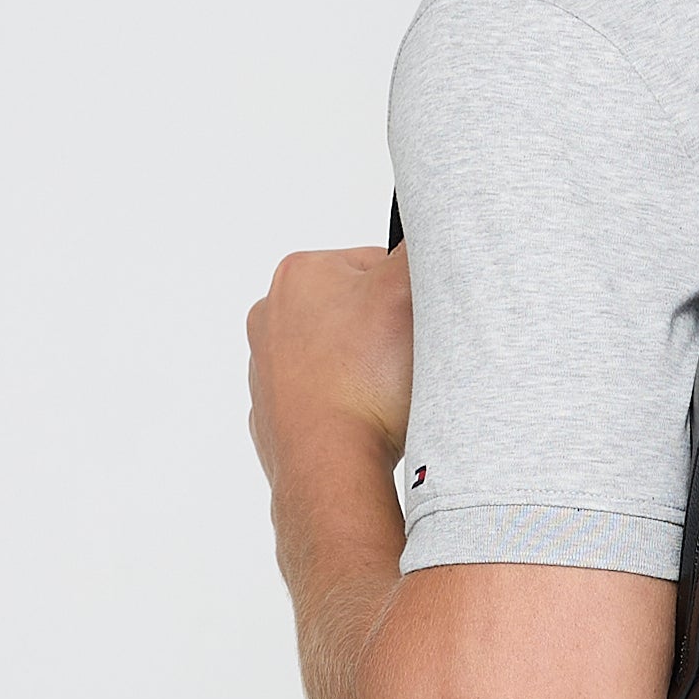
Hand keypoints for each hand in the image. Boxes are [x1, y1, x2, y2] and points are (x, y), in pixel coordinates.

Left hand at [247, 243, 412, 489]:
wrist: (332, 464)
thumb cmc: (363, 382)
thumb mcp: (408, 291)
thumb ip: (421, 247)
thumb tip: (430, 233)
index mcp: (300, 274)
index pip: (376, 265)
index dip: (410, 294)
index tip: (417, 323)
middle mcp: (272, 315)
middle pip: (357, 310)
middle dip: (386, 332)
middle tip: (406, 358)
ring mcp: (268, 367)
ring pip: (341, 355)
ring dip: (368, 368)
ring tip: (387, 392)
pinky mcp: (274, 412)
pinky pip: (325, 397)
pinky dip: (348, 404)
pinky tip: (366, 416)